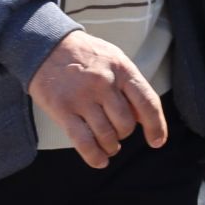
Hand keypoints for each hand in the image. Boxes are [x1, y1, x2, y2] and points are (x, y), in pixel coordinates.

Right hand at [27, 30, 167, 168]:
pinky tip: (99, 160)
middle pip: (126, 124)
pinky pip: (84, 142)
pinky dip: (95, 156)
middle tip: (117, 132)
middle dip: (124, 134)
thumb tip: (143, 119)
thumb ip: (129, 85)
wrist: (47, 45)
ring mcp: (82, 96)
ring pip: (107, 135)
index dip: (156, 126)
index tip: (157, 141)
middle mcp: (104, 83)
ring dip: (110, 146)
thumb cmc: (85, 55)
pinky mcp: (62, 109)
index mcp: (122, 68)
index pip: (147, 102)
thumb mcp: (114, 59)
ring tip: (108, 145)